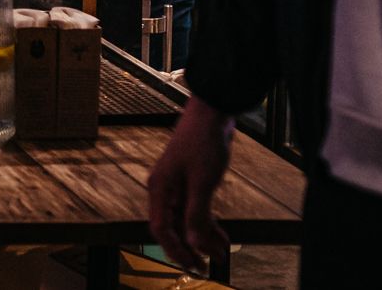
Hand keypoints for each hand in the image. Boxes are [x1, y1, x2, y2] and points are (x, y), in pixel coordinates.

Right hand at [147, 97, 235, 271]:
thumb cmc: (203, 143)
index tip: (193, 264)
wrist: (212, 115)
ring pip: (186, 220)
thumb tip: (195, 245)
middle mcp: (164, 190)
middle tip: (207, 266)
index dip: (176, 250)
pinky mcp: (190, 182)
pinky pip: (196, 210)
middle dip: (190, 247)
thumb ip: (196, 216)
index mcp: (159, 189)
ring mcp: (177, 186)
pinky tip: (222, 236)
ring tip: (221, 254)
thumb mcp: (202, 183)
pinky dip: (208, 224)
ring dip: (202, 238)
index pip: (161, 229)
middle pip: (173, 228)